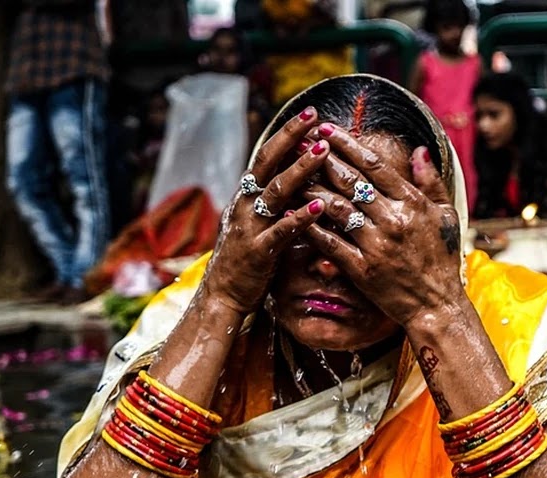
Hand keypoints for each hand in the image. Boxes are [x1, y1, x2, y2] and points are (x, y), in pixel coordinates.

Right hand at [202, 108, 329, 314]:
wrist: (223, 295)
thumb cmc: (249, 258)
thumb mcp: (260, 222)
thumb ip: (277, 201)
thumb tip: (304, 176)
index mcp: (247, 195)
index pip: (266, 155)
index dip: (287, 134)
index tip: (310, 114)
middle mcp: (245, 204)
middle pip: (267, 162)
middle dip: (291, 137)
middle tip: (315, 117)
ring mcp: (251, 227)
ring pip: (276, 191)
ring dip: (300, 170)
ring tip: (323, 152)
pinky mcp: (259, 252)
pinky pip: (281, 231)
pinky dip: (300, 218)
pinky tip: (319, 208)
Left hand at [300, 123, 466, 325]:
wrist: (437, 305)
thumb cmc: (442, 259)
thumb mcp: (445, 215)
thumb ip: (431, 181)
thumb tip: (419, 150)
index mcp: (412, 203)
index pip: (374, 166)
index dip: (347, 145)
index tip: (326, 130)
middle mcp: (393, 220)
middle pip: (350, 182)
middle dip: (322, 158)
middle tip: (300, 142)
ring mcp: (376, 245)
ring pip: (335, 208)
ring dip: (311, 187)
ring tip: (292, 173)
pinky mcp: (362, 269)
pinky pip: (330, 243)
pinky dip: (310, 226)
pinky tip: (293, 212)